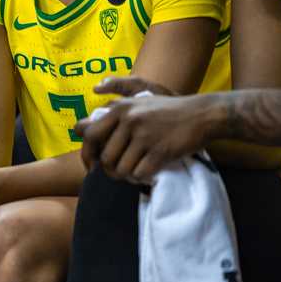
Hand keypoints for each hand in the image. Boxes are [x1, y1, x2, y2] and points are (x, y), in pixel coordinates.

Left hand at [77, 77, 214, 182]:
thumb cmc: (167, 111)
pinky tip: (147, 173)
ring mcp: (144, 136)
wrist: (202, 114)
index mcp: (120, 109)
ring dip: (126, 176)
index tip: (91, 165)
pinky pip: (139, 174)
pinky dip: (141, 178)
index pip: (89, 135)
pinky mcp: (160, 151)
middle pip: (105, 158)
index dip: (87, 154)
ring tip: (134, 172)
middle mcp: (129, 120)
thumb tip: (79, 129)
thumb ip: (111, 114)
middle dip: (109, 171)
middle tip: (119, 173)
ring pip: (121, 169)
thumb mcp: (137, 103)